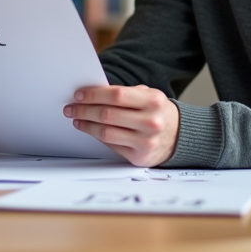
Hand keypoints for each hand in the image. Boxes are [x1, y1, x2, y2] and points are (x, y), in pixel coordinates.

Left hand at [64, 84, 178, 166]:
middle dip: (84, 110)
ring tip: (77, 119)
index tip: (79, 95)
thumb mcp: (148, 96)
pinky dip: (97, 136)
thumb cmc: (157, 112)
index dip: (94, 95)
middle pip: (107, 114)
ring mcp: (146, 141)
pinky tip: (90, 130)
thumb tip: (91, 94)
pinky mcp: (139, 157)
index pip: (116, 95)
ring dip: (86, 125)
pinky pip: (111, 145)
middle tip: (70, 108)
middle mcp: (151, 122)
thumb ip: (124, 94)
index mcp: (153, 101)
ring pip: (106, 132)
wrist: (180, 136)